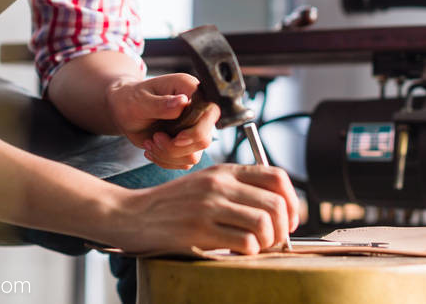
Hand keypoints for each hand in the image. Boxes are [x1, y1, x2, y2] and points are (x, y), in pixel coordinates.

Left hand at [106, 73, 219, 168]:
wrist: (123, 111)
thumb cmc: (130, 100)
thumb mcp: (139, 102)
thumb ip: (161, 104)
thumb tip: (183, 102)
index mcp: (190, 89)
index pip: (210, 112)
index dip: (196, 130)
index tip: (176, 139)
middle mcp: (197, 108)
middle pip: (204, 139)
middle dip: (175, 147)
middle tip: (154, 139)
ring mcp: (193, 128)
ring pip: (193, 155)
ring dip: (167, 155)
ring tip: (149, 143)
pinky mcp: (187, 143)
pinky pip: (184, 162)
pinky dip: (165, 160)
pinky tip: (151, 149)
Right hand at [112, 164, 299, 253]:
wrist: (132, 214)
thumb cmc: (171, 204)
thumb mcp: (205, 183)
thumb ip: (236, 189)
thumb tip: (275, 208)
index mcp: (225, 171)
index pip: (277, 177)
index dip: (293, 201)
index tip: (289, 219)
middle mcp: (220, 184)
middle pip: (276, 203)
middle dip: (283, 228)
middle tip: (275, 241)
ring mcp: (209, 206)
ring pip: (264, 223)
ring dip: (267, 242)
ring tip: (255, 248)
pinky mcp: (199, 230)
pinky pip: (244, 242)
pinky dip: (249, 252)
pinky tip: (237, 253)